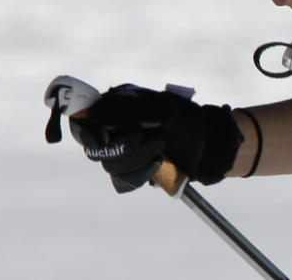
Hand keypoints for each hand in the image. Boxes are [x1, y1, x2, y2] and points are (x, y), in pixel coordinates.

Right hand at [69, 84, 243, 192]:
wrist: (209, 143)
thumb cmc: (186, 119)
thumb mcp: (160, 108)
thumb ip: (126, 109)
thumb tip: (92, 111)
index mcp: (116, 108)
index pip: (82, 120)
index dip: (84, 130)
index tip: (100, 138)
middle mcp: (114, 130)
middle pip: (94, 148)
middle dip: (120, 147)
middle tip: (143, 138)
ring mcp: (123, 152)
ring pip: (110, 166)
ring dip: (136, 160)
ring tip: (161, 149)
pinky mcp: (133, 172)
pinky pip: (123, 182)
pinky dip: (140, 175)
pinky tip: (158, 164)